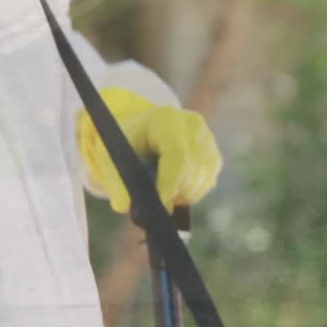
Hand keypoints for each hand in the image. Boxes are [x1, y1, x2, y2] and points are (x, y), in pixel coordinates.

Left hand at [76, 88, 222, 213]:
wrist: (141, 132)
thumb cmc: (127, 145)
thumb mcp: (113, 160)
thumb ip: (117, 184)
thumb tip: (128, 207)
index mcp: (166, 119)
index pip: (177, 155)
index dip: (170, 184)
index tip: (160, 206)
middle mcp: (192, 125)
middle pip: (191, 170)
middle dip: (174, 194)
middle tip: (156, 205)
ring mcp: (207, 139)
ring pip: (201, 180)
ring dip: (182, 195)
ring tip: (162, 192)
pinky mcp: (214, 155)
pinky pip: (206, 183)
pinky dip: (190, 193)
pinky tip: (173, 187)